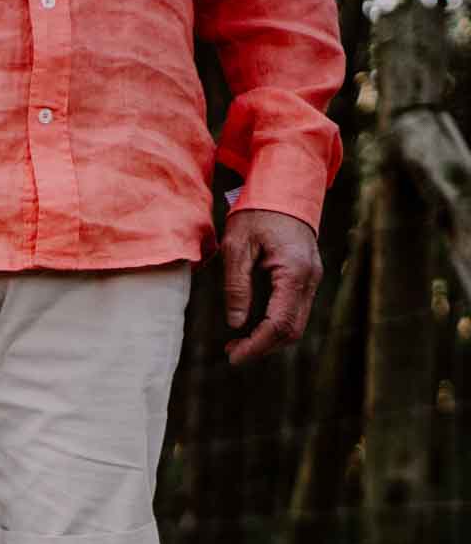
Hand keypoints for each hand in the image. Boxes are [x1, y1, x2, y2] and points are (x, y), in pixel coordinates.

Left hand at [220, 208, 322, 364]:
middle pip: (292, 330)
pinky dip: (274, 324)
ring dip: (268, 339)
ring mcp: (312, 278)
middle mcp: (310, 278)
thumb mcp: (236, 246)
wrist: (285, 187)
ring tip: (236, 342)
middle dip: (262, 347)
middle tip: (231, 352)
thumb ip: (236, 286)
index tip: (232, 356)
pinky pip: (295, 310)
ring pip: (296, 323)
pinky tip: (251, 326)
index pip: (279, 324)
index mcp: (294, 272)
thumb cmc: (257, 212)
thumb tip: (236, 323)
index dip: (256, 346)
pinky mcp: (307, 277)